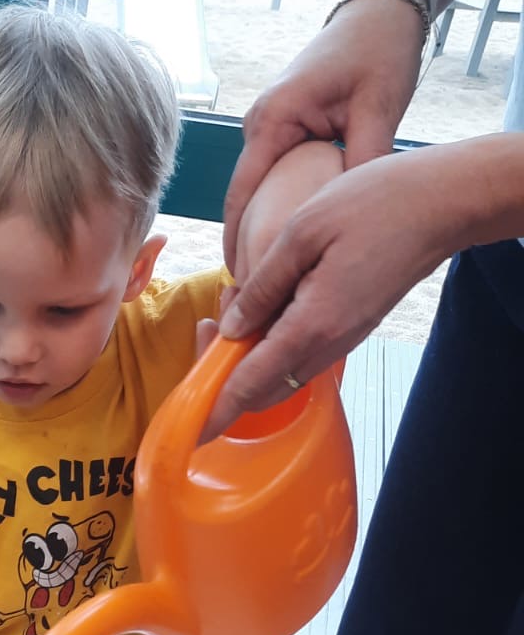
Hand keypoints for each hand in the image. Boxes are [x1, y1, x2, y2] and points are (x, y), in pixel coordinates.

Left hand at [211, 149, 454, 428]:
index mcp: (312, 325)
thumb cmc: (375, 204)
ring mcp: (344, 339)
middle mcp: (330, 344)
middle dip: (226, 374)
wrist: (442, 203)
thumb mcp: (301, 232)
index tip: (191, 432)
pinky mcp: (352, 328)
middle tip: (208, 325)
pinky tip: (265, 301)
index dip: (216, 409)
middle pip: (264, 388)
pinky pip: (303, 352)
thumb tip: (231, 327)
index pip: (250, 384)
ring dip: (251, 354)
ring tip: (234, 300)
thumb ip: (262, 285)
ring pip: (283, 372)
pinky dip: (274, 341)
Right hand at [222, 0, 423, 270]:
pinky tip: (282, 243)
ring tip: (265, 279)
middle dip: (243, 247)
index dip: (237, 244)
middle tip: (253, 296)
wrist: (381, 10)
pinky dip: (271, 211)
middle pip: (240, 200)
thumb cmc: (379, 51)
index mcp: (272, 120)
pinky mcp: (280, 129)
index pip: (242, 196)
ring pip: (252, 193)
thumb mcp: (378, 108)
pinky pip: (267, 180)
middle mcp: (259, 124)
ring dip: (256, 232)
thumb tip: (349, 218)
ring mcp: (266, 126)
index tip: (242, 285)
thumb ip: (363, 160)